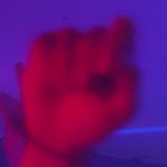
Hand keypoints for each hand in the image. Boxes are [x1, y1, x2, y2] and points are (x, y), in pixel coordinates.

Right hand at [19, 20, 137, 155]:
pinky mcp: (38, 55)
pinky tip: (51, 76)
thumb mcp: (117, 112)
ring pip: (69, 34)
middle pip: (94, 33)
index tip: (119, 28)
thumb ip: (128, 88)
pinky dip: (47, 55)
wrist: (54, 137)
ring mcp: (62, 51)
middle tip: (94, 75)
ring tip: (70, 84)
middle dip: (96, 52)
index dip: (120, 31)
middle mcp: (87, 53)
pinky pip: (44, 41)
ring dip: (72, 57)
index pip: (116, 39)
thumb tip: (125, 66)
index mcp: (108, 64)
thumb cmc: (88, 125)